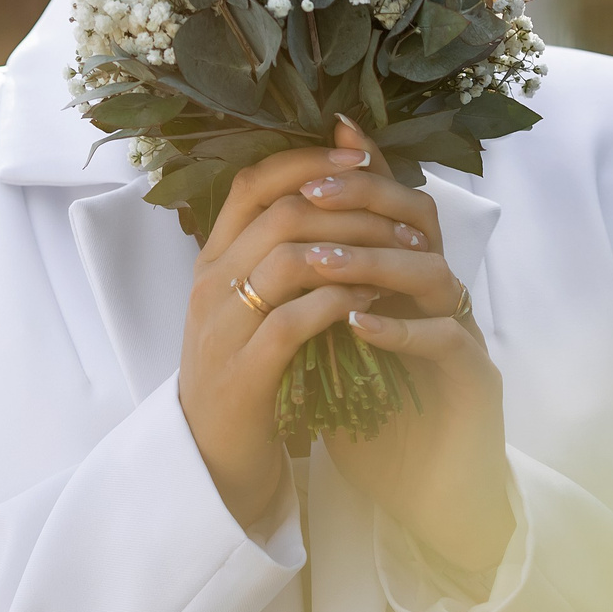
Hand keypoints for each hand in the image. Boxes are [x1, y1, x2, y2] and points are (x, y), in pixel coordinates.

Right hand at [179, 135, 407, 532]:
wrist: (212, 454)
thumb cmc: (243, 369)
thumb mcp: (251, 303)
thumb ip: (279, 251)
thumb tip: (329, 192)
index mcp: (211, 259)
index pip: (251, 184)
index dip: (306, 160)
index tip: (360, 157)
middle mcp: (210, 283)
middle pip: (281, 214)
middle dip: (351, 208)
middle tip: (402, 219)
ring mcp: (223, 326)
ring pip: (289, 259)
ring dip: (354, 251)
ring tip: (398, 258)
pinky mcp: (245, 371)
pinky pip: (295, 319)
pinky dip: (340, 302)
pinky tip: (374, 300)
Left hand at [308, 118, 513, 580]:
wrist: (427, 501)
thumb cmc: (378, 425)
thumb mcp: (332, 354)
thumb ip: (312, 304)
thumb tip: (255, 256)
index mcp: (406, 283)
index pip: (389, 208)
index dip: (358, 175)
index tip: (307, 160)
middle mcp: (441, 297)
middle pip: (421, 219)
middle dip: (366, 198)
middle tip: (312, 197)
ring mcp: (464, 336)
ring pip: (434, 274)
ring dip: (373, 263)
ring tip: (318, 263)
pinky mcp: (476, 382)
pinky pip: (447, 340)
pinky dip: (402, 328)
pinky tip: (358, 324)